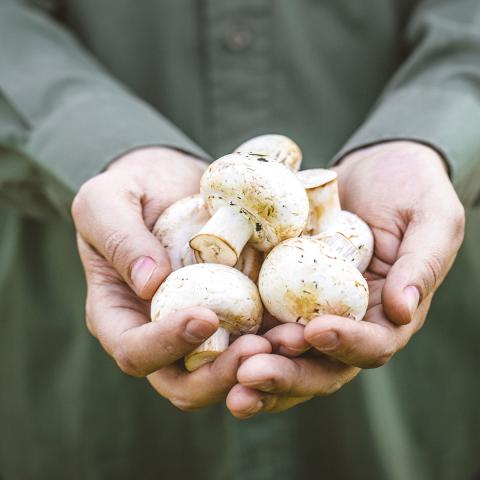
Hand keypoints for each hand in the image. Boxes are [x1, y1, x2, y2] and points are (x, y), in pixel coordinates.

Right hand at [72, 147, 270, 409]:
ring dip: (262, 365)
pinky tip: (304, 323)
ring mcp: (202, 328)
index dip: (167, 344)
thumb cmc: (131, 190)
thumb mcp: (106, 203)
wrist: (171, 180)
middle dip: (222, 375)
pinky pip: (257, 338)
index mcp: (119, 316)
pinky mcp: (236, 312)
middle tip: (259, 347)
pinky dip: (279, 339)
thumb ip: (120, 240)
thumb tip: (150, 285)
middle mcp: (161, 334)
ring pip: (227, 370)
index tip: (204, 315)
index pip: (135, 352)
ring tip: (293, 338)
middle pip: (184, 384)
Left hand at [227, 141, 464, 417]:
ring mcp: (310, 308)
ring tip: (229, 370)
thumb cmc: (411, 188)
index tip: (315, 330)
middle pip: (320, 364)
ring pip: (285, 352)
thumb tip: (404, 312)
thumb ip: (423, 263)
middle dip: (289, 373)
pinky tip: (212, 334)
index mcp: (387, 315)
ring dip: (257, 365)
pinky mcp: (281, 289)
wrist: (375, 167)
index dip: (346, 345)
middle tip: (252, 372)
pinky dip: (239, 331)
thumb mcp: (432, 218)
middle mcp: (347, 321)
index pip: (372, 345)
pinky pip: (260, 314)